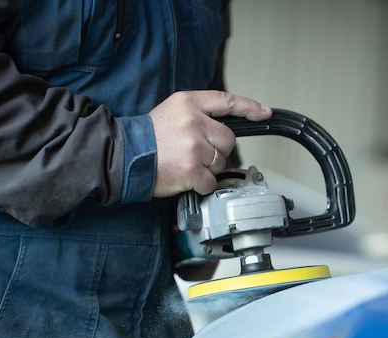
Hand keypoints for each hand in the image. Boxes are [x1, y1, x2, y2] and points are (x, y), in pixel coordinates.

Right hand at [149, 90, 271, 196]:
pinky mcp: (191, 170)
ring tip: (184, 163)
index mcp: (188, 103)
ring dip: (208, 168)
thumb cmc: (147, 137)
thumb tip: (223, 128)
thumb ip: (198, 114)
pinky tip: (185, 178)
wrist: (123, 156)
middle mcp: (193, 122)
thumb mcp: (172, 112)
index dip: (249, 107)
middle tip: (195, 152)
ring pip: (221, 162)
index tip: (264, 112)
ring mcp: (193, 146)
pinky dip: (201, 185)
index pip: (226, 101)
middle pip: (228, 139)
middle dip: (217, 150)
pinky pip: (211, 182)